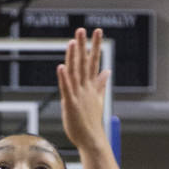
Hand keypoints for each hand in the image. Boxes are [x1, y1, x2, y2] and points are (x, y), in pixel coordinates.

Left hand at [57, 28, 110, 150]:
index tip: (97, 31)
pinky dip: (64, 78)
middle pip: (84, 63)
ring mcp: (78, 95)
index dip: (94, 46)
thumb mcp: (97, 98)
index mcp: (91, 86)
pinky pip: (66, 89)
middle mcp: (85, 88)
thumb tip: (107, 71)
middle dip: (84, 46)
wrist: (91, 139)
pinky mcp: (70, 104)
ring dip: (74, 57)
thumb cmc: (91, 120)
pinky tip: (61, 67)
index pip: (93, 61)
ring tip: (72, 42)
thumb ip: (101, 84)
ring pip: (76, 73)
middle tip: (82, 29)